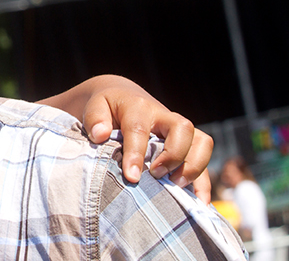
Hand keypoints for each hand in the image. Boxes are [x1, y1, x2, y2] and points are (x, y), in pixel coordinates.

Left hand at [80, 75, 212, 203]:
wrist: (124, 98)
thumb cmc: (108, 107)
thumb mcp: (95, 106)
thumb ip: (95, 118)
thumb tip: (100, 134)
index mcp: (139, 107)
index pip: (140, 129)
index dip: (136, 154)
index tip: (131, 177)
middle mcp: (164, 116)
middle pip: (183, 129)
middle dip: (173, 155)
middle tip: (155, 175)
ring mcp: (180, 130)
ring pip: (202, 141)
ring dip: (193, 166)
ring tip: (175, 186)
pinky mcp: (189, 143)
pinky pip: (205, 159)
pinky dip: (203, 181)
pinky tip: (198, 201)